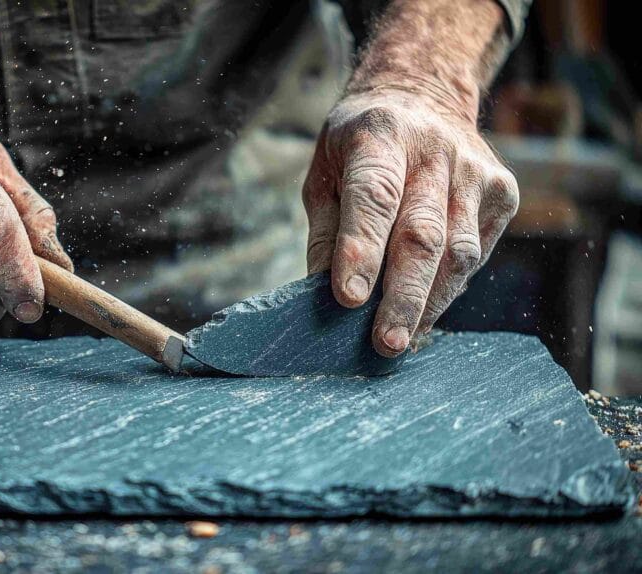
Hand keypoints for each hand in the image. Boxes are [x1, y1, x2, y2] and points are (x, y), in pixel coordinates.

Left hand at [302, 88, 518, 356]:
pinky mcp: (503, 192)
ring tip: (403, 338)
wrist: (424, 94)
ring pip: (458, 251)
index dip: (361, 251)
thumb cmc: (359, 147)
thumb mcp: (325, 174)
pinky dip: (449, 287)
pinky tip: (426, 308)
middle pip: (422, 235)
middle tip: (385, 342)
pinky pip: (475, 253)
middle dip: (403, 296)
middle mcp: (435, 151)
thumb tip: (321, 297)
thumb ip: (327, 232)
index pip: (374, 199)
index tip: (348, 299)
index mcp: (380, 136)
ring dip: (430, 302)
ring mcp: (476, 171)